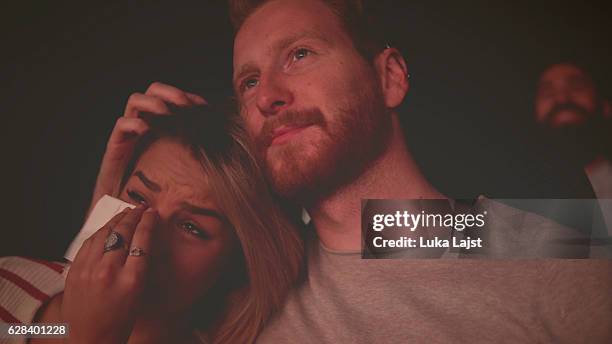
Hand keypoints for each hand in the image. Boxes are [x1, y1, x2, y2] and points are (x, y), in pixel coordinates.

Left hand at [63, 206, 157, 343]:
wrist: (89, 339)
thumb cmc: (119, 321)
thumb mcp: (139, 293)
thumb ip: (140, 266)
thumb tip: (143, 240)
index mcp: (131, 280)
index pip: (142, 240)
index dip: (148, 222)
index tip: (153, 213)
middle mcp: (109, 271)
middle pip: (123, 232)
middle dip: (134, 216)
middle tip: (142, 208)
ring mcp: (89, 269)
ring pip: (105, 233)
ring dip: (117, 220)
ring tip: (127, 212)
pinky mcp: (75, 270)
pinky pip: (89, 242)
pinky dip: (101, 231)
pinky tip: (108, 227)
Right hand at [88, 82, 205, 213]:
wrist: (130, 215)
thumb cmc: (159, 195)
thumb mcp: (185, 173)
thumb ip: (200, 159)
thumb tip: (228, 149)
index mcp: (163, 128)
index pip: (174, 100)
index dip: (188, 97)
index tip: (203, 106)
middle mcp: (146, 127)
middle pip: (153, 92)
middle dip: (170, 93)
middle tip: (185, 105)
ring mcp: (130, 136)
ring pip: (135, 101)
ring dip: (153, 102)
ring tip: (166, 113)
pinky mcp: (116, 149)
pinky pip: (121, 125)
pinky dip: (134, 122)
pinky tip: (146, 129)